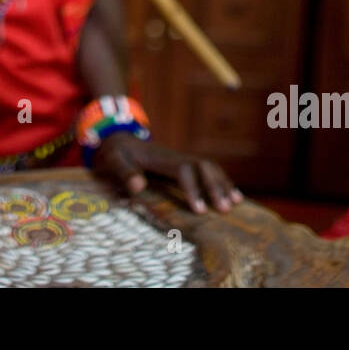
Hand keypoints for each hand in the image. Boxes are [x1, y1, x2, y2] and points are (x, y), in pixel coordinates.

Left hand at [91, 132, 243, 213]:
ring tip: (235, 203)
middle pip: (203, 166)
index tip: (199, 210)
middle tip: (225, 209)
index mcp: (160, 158)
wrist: (117, 139)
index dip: (193, 189)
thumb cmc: (115, 154)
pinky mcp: (183, 165)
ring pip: (208, 167)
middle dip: (215, 186)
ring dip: (222, 183)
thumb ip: (124, 172)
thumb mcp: (113, 161)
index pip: (184, 169)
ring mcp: (181, 160)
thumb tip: (138, 185)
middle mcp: (175, 157)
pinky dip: (221, 181)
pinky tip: (232, 195)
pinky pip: (206, 171)